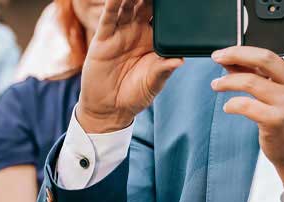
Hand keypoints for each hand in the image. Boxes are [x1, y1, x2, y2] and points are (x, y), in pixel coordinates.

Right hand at [77, 0, 183, 132]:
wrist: (109, 110)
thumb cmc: (134, 96)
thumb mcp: (154, 83)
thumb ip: (164, 69)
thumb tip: (181, 60)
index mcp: (153, 40)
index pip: (163, 16)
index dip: (169, 4)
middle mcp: (136, 33)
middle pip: (145, 4)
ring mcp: (120, 34)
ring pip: (127, 6)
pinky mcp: (103, 39)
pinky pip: (108, 18)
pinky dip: (112, 4)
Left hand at [212, 0, 283, 185]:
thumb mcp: (280, 92)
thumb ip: (260, 75)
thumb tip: (230, 62)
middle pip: (265, 56)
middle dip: (236, 53)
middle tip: (217, 55)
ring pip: (250, 81)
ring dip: (226, 81)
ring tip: (215, 84)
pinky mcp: (276, 119)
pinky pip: (245, 106)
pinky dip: (231, 104)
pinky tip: (227, 107)